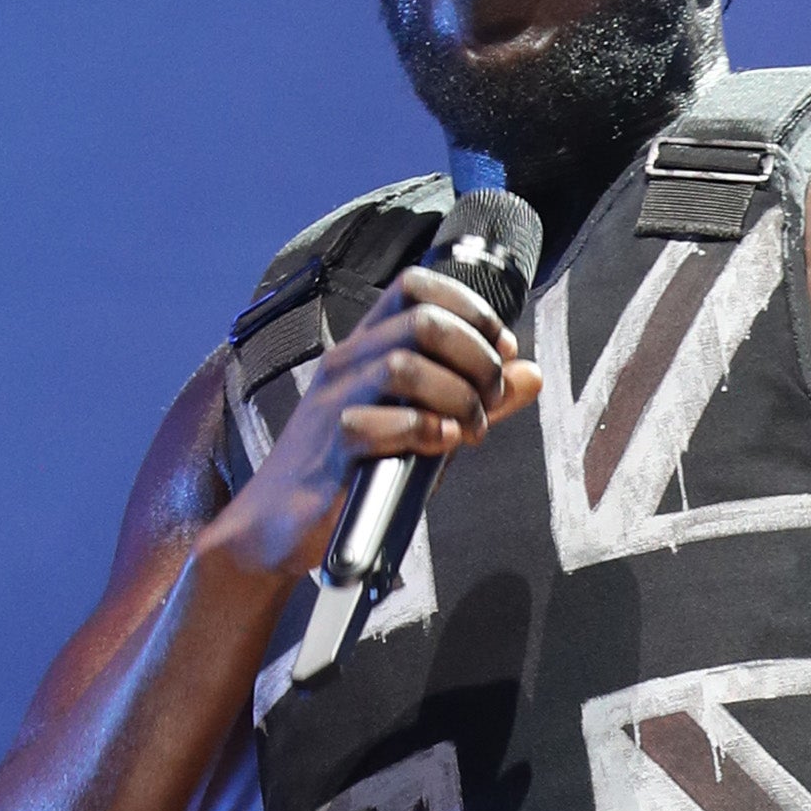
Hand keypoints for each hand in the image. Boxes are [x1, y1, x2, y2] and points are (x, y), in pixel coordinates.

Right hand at [198, 265, 540, 577]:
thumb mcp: (429, 425)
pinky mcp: (331, 449)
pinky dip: (427, 431)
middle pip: (423, 321)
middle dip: (476, 358)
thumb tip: (531, 372)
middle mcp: (347, 363)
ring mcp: (335, 403)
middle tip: (489, 399)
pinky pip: (382, 422)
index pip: (415, 285)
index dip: (471, 308)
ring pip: (405, 365)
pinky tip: (441, 446)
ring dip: (457, 397)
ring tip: (470, 429)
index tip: (500, 349)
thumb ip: (479, 399)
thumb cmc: (359, 470)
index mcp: (367, 347)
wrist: (280, 524)